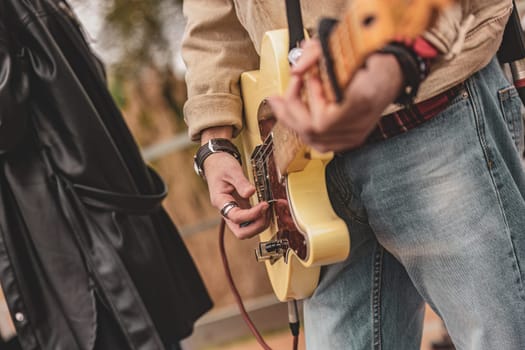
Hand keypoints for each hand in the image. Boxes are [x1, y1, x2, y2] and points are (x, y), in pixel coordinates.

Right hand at [200, 128, 269, 238]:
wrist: (216, 162)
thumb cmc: (221, 166)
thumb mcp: (232, 170)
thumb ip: (241, 182)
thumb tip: (251, 192)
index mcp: (221, 202)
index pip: (236, 217)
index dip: (253, 214)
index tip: (265, 205)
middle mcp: (226, 211)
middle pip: (241, 232)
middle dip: (256, 226)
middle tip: (267, 213)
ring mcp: (234, 211)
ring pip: (246, 230)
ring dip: (259, 224)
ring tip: (269, 210)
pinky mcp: (240, 208)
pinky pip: (250, 220)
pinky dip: (260, 218)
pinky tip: (267, 209)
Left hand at [268, 39, 403, 152]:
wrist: (392, 74)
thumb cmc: (372, 61)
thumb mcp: (346, 48)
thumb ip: (316, 54)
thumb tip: (296, 69)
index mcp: (362, 101)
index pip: (323, 118)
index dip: (310, 97)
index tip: (308, 76)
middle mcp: (359, 123)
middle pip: (313, 131)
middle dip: (289, 110)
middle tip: (281, 93)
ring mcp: (355, 134)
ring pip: (313, 140)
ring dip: (292, 120)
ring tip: (283, 103)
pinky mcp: (351, 139)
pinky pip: (320, 144)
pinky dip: (304, 130)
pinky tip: (296, 117)